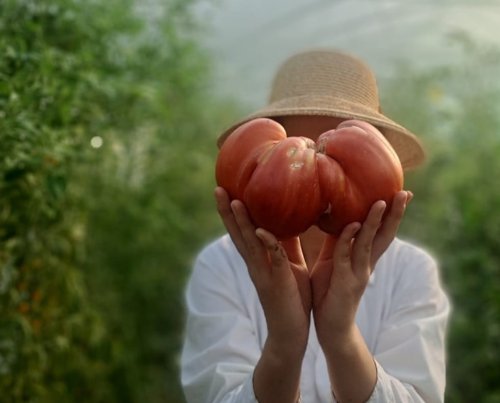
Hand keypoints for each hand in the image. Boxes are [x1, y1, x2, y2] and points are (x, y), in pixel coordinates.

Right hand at [214, 187, 311, 348]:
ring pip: (250, 244)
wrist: (292, 332)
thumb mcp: (290, 265)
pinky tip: (262, 231)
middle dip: (227, 212)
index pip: (242, 230)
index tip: (226, 189)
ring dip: (242, 223)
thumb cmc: (292, 297)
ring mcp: (264, 273)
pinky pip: (273, 261)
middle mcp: (255, 264)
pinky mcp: (277, 283)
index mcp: (258, 259)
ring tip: (234, 201)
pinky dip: (268, 245)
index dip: (233, 212)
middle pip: (238, 234)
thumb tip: (290, 220)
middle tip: (218, 189)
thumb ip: (285, 246)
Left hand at [311, 190, 411, 341]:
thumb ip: (337, 241)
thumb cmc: (329, 291)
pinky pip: (346, 257)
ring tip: (381, 202)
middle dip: (395, 214)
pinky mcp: (346, 283)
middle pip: (385, 236)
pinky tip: (353, 225)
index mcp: (364, 258)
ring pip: (368, 243)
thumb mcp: (331, 260)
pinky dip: (348, 240)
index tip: (401, 192)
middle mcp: (366, 264)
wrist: (329, 327)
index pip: (382, 232)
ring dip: (375, 223)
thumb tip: (337, 217)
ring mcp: (358, 274)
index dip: (391, 213)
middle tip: (405, 193)